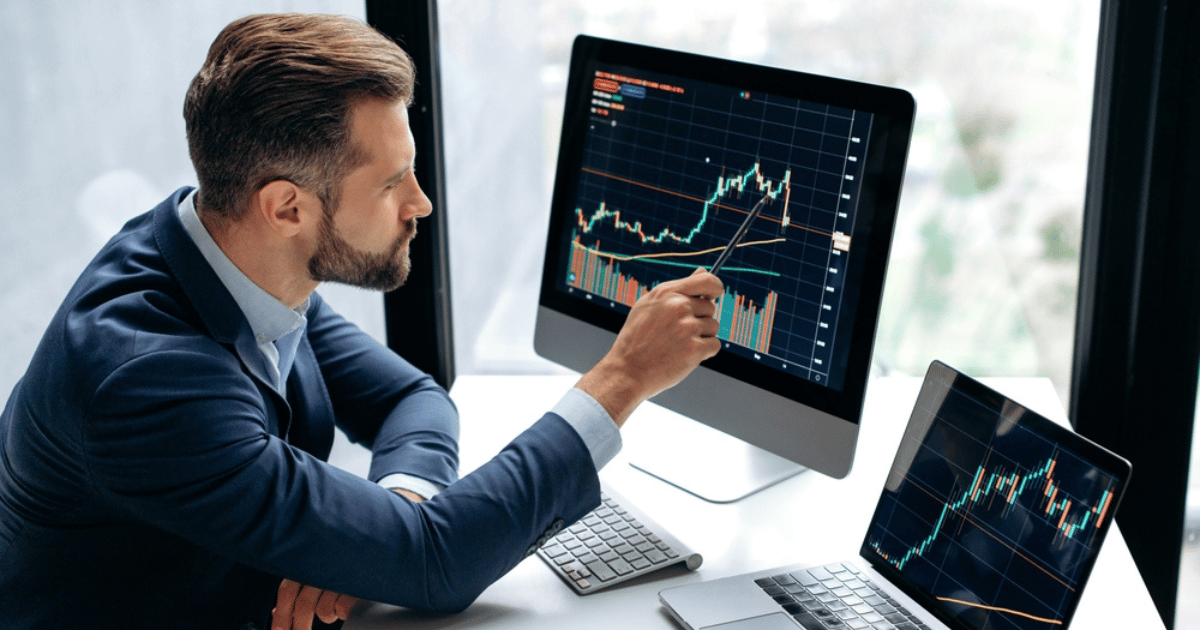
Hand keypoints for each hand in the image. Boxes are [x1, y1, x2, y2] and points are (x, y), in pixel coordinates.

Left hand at [270, 489, 422, 628]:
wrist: (382, 547)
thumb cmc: (346, 556)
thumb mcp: (319, 568)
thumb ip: (298, 588)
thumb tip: (275, 613)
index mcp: (308, 558)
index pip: (287, 591)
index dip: (280, 615)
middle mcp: (322, 564)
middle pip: (303, 605)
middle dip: (299, 626)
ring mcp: (340, 573)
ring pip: (323, 610)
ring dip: (327, 615)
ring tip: (336, 606)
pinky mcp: (357, 583)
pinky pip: (342, 609)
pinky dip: (344, 610)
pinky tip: (350, 599)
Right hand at [577, 268, 722, 424]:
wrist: (627, 371)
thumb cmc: (637, 338)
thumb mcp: (649, 306)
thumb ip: (677, 289)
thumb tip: (702, 271)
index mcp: (667, 292)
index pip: (708, 281)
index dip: (715, 288)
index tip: (713, 296)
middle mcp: (679, 306)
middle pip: (710, 308)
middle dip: (699, 320)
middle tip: (678, 333)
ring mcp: (687, 328)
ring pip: (713, 327)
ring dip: (702, 337)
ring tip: (678, 345)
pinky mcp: (694, 349)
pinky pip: (715, 345)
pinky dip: (704, 352)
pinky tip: (685, 356)